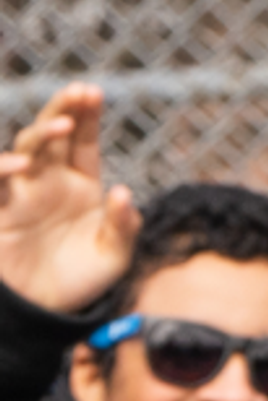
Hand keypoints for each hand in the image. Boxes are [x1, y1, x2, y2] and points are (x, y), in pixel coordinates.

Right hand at [0, 85, 137, 315]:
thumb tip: (123, 192)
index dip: (88, 118)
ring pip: (28, 150)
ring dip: (43, 133)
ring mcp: (24, 193)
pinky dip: (6, 167)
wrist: (45, 310)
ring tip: (64, 124)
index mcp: (81, 185)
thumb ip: (123, 225)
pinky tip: (25, 162)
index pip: (84, 143)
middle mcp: (50, 182)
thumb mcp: (114, 256)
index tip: (94, 93)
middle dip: (65, 110)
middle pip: (54, 136)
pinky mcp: (2, 209)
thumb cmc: (81, 280)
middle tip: (80, 91)